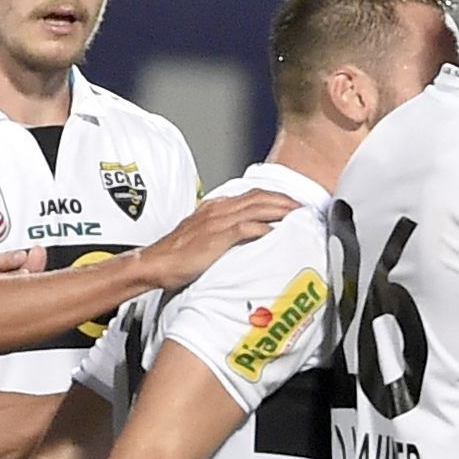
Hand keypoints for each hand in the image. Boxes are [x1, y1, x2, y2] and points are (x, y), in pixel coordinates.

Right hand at [136, 188, 295, 289]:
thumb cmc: (175, 255)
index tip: (291, 204)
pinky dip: (264, 228)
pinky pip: (247, 228)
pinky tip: (277, 232)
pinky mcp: (217, 237)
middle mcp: (219, 210)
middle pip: (260, 197)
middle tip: (303, 208)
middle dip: (284, 200)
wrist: (155, 263)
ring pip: (258, 208)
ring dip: (281, 210)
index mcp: (216, 207)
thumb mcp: (200, 236)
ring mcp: (218, 222)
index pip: (252, 195)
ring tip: (298, 216)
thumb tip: (240, 236)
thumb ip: (220, 231)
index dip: (275, 197)